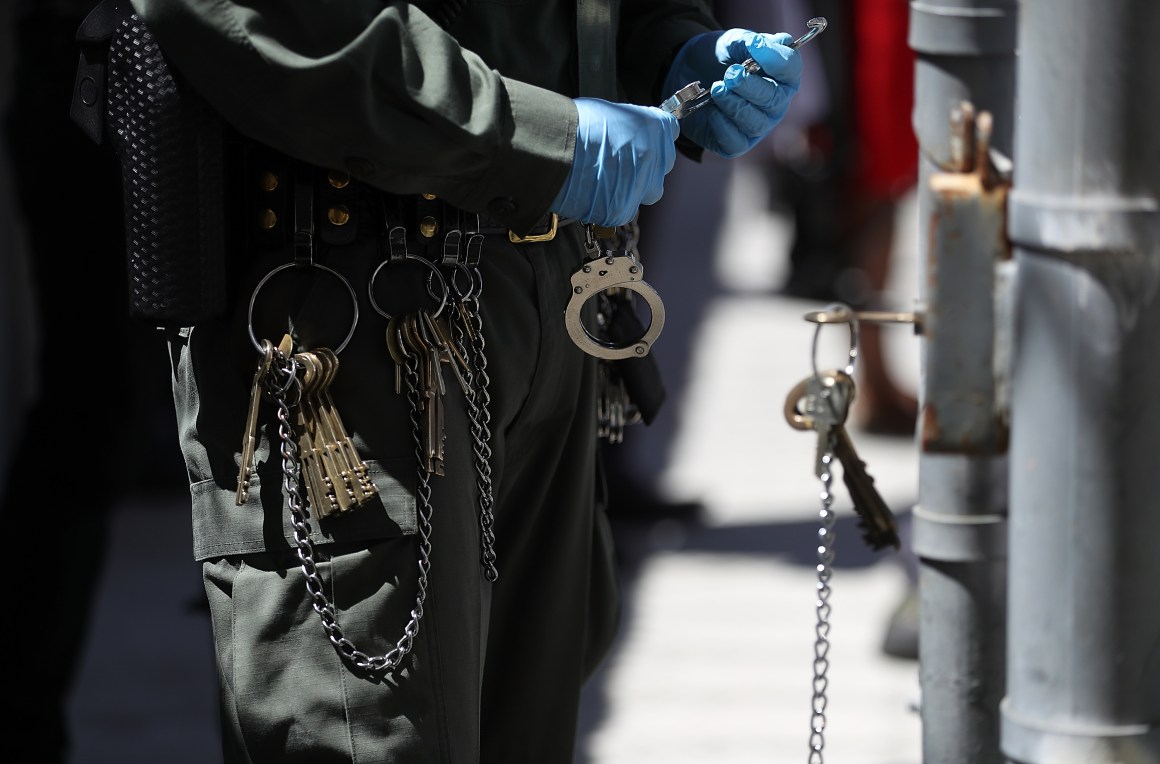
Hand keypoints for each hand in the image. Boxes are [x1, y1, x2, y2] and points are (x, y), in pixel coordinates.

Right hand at [550, 98, 679, 226]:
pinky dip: (612, 204)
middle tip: (620, 163)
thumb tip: (633, 133)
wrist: (555, 148)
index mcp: (656, 126)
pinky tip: (594, 192)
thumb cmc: (576, 125)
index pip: (669, 133)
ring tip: (607, 179)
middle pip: (662, 166)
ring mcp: (642, 185)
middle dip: (646, 166)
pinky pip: (624, 208)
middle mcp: (656, 156)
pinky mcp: (623, 208)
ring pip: (648, 192)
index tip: (644, 141)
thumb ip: (632, 125)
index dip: (655, 138)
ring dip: (634, 188)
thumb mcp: (611, 111)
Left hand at [662, 28, 801, 157]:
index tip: (755, 45)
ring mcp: (758, 126)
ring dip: (734, 104)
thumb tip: (772, 42)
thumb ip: (751, 42)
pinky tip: (711, 110)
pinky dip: (722, 125)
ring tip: (716, 89)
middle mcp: (775, 104)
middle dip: (750, 86)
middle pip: (773, 99)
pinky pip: (735, 141)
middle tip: (730, 74)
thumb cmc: (721, 58)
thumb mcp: (733, 42)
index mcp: (782, 76)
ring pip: (754, 122)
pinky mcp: (736, 143)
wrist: (691, 73)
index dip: (775, 58)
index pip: (791, 69)